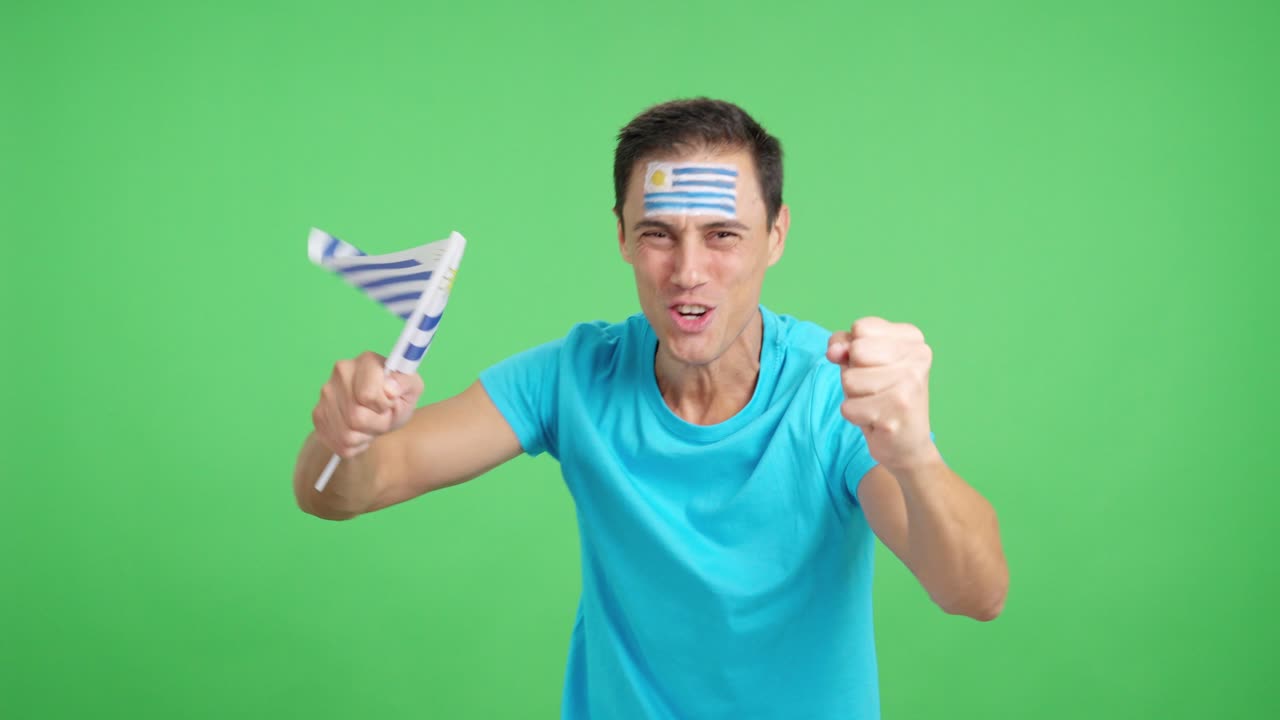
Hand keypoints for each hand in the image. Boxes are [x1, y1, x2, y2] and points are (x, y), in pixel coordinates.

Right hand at [312, 351, 423, 457]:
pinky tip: (360, 431)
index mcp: (366, 361)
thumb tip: (389, 389)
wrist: (379, 410)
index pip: (368, 396)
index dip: (384, 406)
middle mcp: (341, 372)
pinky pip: (338, 443)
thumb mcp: (411, 389)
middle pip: (356, 417)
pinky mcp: (318, 414)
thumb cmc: (396, 397)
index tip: (389, 402)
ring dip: (365, 436)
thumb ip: (405, 384)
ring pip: (346, 434)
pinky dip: (354, 444)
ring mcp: (326, 393)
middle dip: (376, 424)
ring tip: (372, 423)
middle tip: (382, 415)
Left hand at [826, 317, 938, 472]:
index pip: (861, 328)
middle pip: (855, 351)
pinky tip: (876, 419)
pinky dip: (855, 416)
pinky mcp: (897, 411)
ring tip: (876, 404)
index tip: (877, 368)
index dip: (855, 351)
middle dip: (854, 374)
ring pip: (849, 380)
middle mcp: (919, 357)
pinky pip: (848, 407)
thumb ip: (844, 344)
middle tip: (875, 389)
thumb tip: (834, 350)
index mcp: (913, 338)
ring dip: (854, 396)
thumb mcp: (862, 362)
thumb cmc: (882, 396)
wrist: (907, 444)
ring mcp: (910, 384)